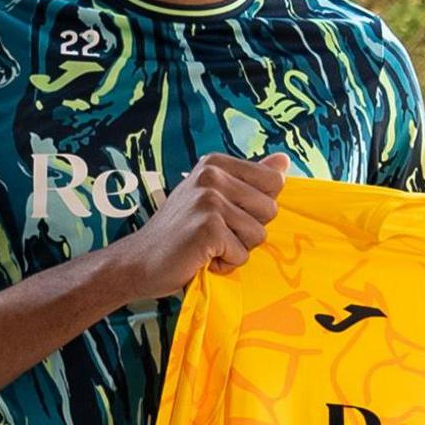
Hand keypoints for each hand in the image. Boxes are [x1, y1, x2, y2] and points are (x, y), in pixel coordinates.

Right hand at [105, 153, 288, 301]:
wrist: (140, 261)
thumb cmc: (181, 233)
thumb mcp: (214, 198)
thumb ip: (250, 179)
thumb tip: (285, 161)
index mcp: (215, 163)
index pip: (273, 181)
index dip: (257, 207)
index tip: (228, 214)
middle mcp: (212, 175)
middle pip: (270, 209)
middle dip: (249, 231)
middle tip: (216, 234)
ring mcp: (209, 200)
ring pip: (258, 234)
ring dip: (236, 250)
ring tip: (207, 246)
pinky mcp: (208, 227)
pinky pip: (241, 254)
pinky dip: (225, 264)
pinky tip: (201, 258)